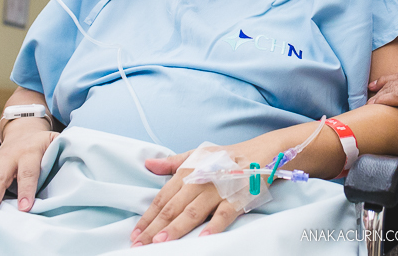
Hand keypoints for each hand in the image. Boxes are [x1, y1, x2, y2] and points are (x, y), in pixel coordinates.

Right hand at [0, 124, 57, 211]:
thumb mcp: (55, 142)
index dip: (27, 189)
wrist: (24, 131)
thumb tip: (75, 157)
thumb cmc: (43, 143)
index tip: (25, 207)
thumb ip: (63, 150)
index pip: (28, 172)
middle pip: (0, 177)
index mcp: (29, 152)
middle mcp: (8, 158)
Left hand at [132, 141, 268, 245]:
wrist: (262, 152)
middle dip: (155, 228)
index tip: (135, 233)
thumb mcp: (198, 154)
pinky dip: (214, 226)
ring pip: (193, 212)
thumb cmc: (226, 156)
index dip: (148, 216)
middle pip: (173, 208)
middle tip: (141, 245)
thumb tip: (148, 164)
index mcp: (188, 171)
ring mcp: (219, 190)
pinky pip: (224, 214)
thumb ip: (172, 162)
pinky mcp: (238, 197)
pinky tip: (202, 238)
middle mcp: (200, 180)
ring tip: (162, 243)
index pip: (163, 198)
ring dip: (177, 228)